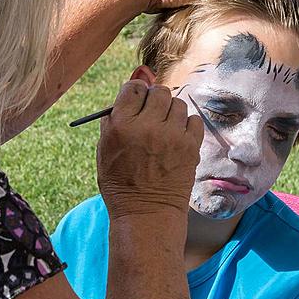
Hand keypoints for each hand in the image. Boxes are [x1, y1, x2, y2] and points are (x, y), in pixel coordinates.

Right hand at [97, 80, 203, 218]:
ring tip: (164, 131)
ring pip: (178, 103)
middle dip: (155, 100)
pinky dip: (186, 125)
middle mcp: (147, 126)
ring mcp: (172, 136)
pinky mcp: (190, 146)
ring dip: (171, 112)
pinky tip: (177, 139)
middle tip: (152, 115)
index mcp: (122, 125)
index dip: (136, 93)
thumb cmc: (121, 182)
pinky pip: (193, 119)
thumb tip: (131, 85)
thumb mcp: (105, 148)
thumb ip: (114, 117)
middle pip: (159, 91)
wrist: (146, 213)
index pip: (134, 88)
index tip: (138, 102)